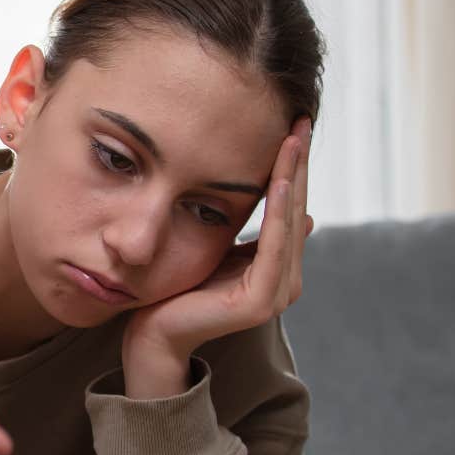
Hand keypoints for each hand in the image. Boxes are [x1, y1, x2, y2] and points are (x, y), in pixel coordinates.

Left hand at [121, 118, 313, 396]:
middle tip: (302, 120)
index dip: (293, 166)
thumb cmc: (177, 289)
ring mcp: (277, 293)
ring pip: (290, 223)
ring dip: (292, 178)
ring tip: (293, 140)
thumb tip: (285, 193)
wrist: (152, 334)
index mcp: (277, 268)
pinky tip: (279, 181)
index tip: (294, 125)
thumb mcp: (217, 247)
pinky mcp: (261, 301)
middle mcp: (285, 281)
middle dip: (298, 163)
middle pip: (297, 209)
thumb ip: (250, 229)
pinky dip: (278, 212)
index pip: (291, 207)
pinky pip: (274, 246)